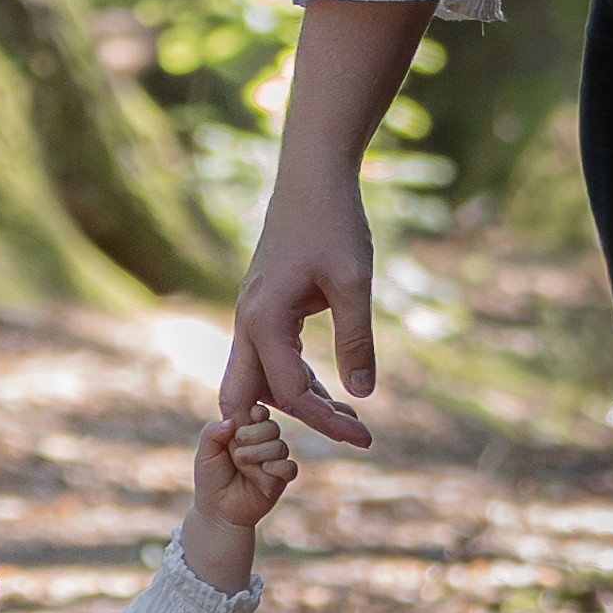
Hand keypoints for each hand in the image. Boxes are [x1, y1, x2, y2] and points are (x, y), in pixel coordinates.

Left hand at [191, 409, 297, 531]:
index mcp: (246, 432)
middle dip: (254, 436)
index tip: (247, 418)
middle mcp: (262, 444)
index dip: (256, 413)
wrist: (218, 511)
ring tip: (243, 465)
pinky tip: (265, 470)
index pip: (260, 413)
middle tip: (236, 452)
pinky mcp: (280, 480)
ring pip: (280, 446)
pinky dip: (279, 467)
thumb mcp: (205, 453)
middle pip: (272, 427)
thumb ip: (212, 433)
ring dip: (260, 453)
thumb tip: (231, 421)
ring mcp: (273, 461)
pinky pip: (290, 468)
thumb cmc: (210, 480)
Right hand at [223, 159, 378, 446]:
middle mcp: (247, 322)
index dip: (326, 422)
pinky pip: (269, 358)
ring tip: (348, 416)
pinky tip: (331, 388)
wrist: (311, 175)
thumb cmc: (333, 221)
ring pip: (257, 379)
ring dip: (296, 402)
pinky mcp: (263, 307)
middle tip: (346, 433)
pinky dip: (295, 379)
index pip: (288, 393)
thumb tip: (362, 395)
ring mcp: (251, 314)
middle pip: (249, 397)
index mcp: (263, 321)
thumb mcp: (353, 282)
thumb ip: (356, 339)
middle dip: (292, 424)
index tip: (365, 437)